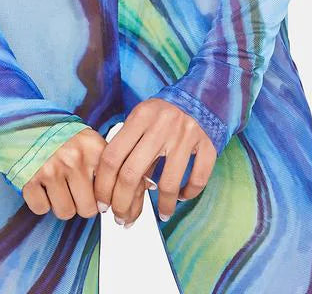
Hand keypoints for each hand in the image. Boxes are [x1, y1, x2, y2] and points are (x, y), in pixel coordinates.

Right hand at [22, 125, 157, 224]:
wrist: (22, 118)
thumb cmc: (59, 134)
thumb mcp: (87, 140)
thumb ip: (107, 163)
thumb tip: (132, 198)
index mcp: (93, 146)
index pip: (113, 188)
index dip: (109, 202)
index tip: (105, 206)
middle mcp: (74, 157)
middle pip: (89, 209)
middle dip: (82, 204)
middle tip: (75, 190)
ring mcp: (51, 168)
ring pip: (66, 212)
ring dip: (61, 204)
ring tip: (58, 186)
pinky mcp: (30, 178)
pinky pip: (41, 209)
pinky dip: (41, 202)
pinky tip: (41, 185)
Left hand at [94, 99, 216, 222]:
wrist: (203, 94)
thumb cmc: (166, 111)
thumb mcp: (143, 118)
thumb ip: (130, 144)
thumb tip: (114, 186)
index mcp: (141, 116)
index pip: (112, 156)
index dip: (103, 185)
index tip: (103, 203)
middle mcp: (161, 125)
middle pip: (132, 174)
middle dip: (122, 203)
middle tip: (121, 218)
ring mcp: (186, 135)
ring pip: (167, 184)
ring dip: (163, 207)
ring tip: (162, 214)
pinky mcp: (208, 144)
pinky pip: (197, 179)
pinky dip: (188, 194)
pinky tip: (182, 197)